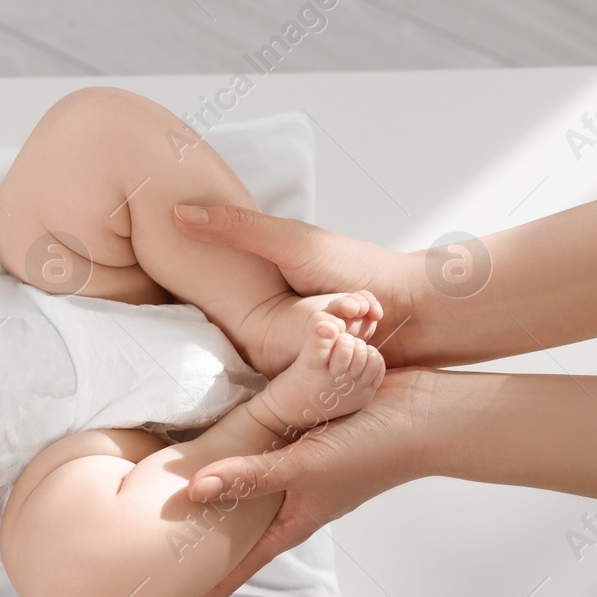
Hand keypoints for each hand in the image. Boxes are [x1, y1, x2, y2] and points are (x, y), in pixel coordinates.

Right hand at [172, 204, 422, 365]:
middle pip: (260, 342)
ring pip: (288, 364)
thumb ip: (237, 229)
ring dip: (320, 348)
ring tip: (354, 326)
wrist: (420, 308)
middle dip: (299, 328)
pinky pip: (310, 383)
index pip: (228, 308)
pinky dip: (329, 370)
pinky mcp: (318, 382)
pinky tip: (349, 356)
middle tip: (335, 308)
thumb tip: (176, 213)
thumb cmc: (357, 267)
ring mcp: (298, 356)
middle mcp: (277, 328)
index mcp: (262, 296)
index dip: (239, 306)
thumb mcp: (291, 241)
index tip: (281, 296)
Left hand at [180, 367, 434, 596]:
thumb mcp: (305, 467)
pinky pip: (254, 453)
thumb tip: (194, 490)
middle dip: (191, 547)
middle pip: (228, 535)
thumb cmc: (373, 452)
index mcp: (288, 525)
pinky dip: (229, 454)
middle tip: (145, 557)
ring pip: (238, 493)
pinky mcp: (297, 442)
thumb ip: (251, 476)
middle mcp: (286, 504)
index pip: (233, 570)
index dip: (197, 591)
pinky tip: (201, 442)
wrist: (423, 415)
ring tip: (157, 501)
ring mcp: (292, 474)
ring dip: (207, 498)